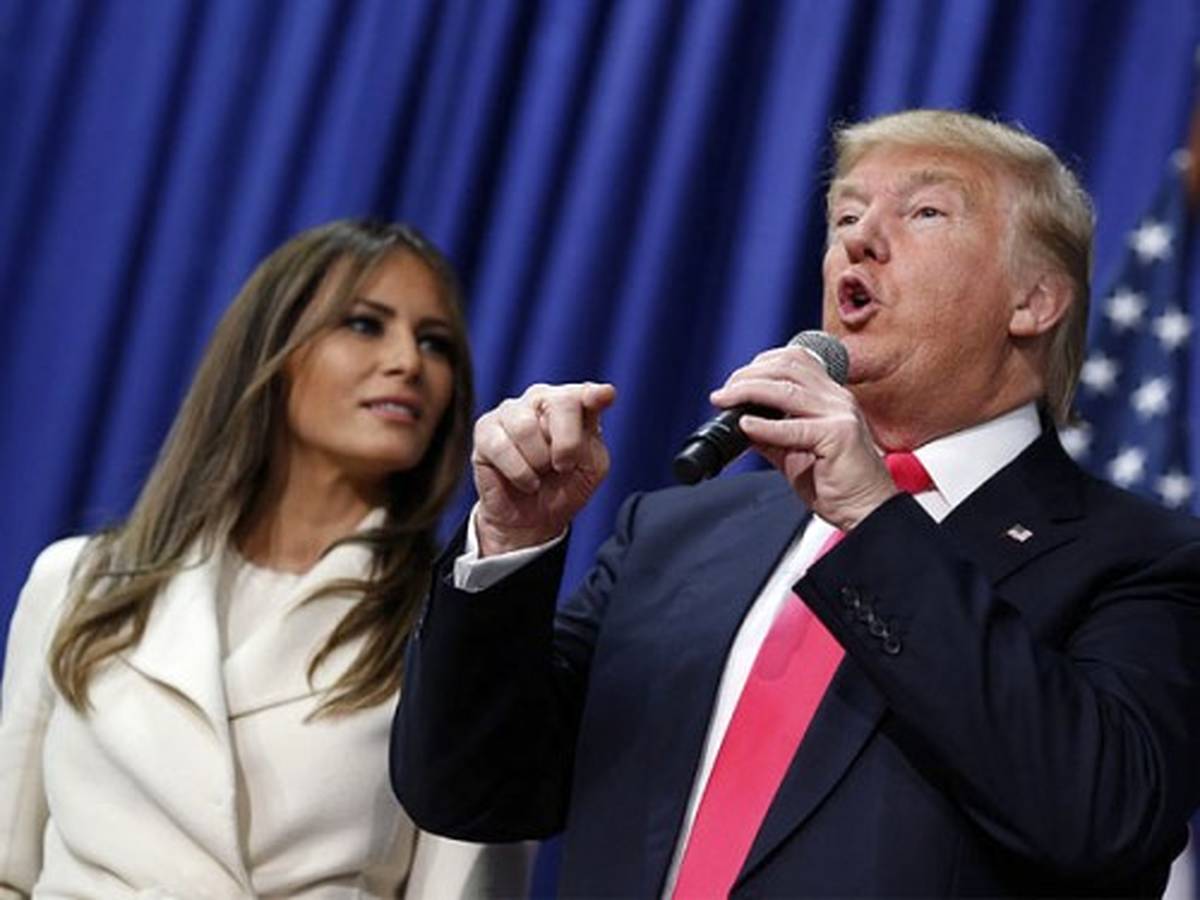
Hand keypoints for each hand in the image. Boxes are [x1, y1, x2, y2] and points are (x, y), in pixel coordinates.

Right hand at [472, 382, 615, 555]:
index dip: (594, 394)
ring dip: (539, 461)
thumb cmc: (563, 487)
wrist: (532, 521)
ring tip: (540, 474)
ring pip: (526, 427)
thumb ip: (590, 441)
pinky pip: (501, 446)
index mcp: (573, 405)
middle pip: (560, 402)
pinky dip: (519, 473)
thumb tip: (577, 421)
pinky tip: (525, 481)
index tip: (606, 395)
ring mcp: (510, 411)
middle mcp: (541, 399)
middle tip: (564, 466)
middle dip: (568, 442)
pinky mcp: (484, 430)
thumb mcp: (590, 469)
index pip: (584, 393)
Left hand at [710, 345, 895, 530]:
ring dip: (749, 391)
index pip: (796, 360)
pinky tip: (746, 425)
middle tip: (722, 393)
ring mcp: (840, 414)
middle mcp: (837, 398)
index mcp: (831, 396)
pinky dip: (766, 425)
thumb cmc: (836, 483)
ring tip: (725, 400)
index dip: (761, 363)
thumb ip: (770, 434)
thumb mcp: (794, 452)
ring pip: (787, 390)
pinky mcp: (839, 436)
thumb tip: (740, 423)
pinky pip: (794, 427)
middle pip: (788, 368)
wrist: (866, 510)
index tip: (735, 380)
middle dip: (748, 376)